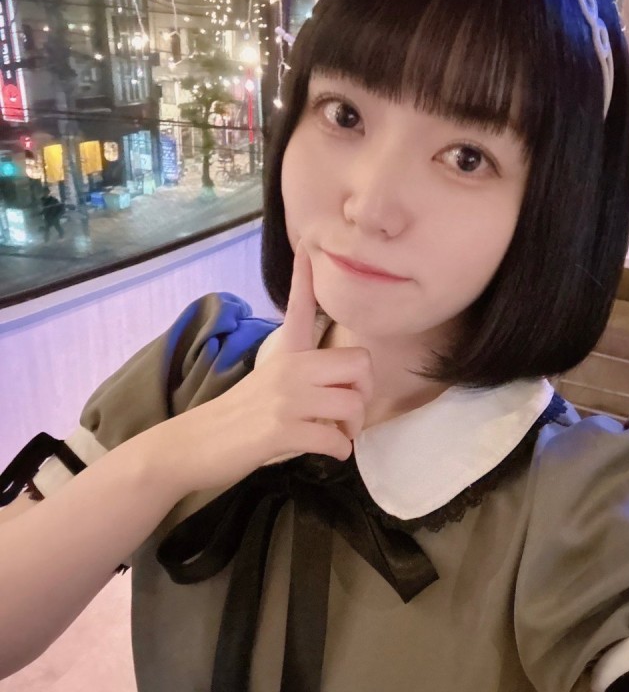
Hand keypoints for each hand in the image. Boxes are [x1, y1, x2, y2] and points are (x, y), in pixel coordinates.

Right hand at [157, 242, 373, 495]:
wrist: (194, 445)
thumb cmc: (239, 416)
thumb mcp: (270, 381)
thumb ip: (303, 375)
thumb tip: (342, 387)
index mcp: (286, 353)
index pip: (299, 307)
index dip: (304, 278)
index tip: (306, 247)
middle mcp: (289, 368)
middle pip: (358, 365)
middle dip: (364, 393)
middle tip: (348, 412)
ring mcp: (286, 399)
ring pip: (352, 405)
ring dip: (352, 428)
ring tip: (338, 435)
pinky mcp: (282, 430)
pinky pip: (334, 440)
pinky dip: (339, 451)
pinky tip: (329, 452)